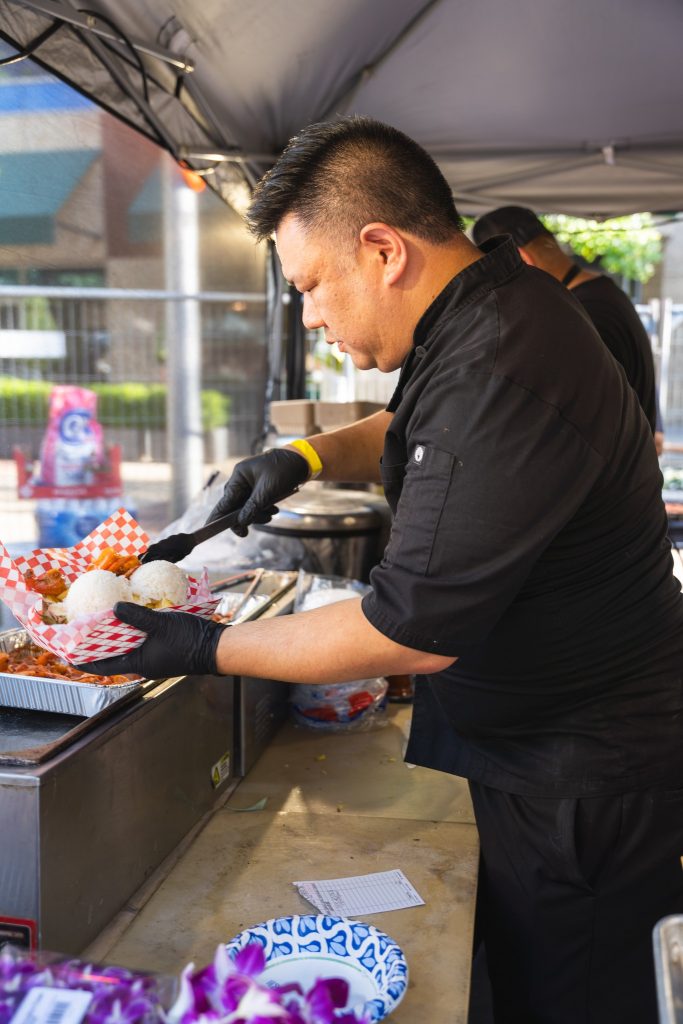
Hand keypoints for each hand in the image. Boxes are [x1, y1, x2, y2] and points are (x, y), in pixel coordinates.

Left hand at [77, 602, 226, 678]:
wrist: (217, 647)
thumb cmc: (189, 641)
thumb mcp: (161, 625)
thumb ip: (137, 616)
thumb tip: (115, 606)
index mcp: (139, 664)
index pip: (104, 666)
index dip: (84, 660)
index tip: (68, 654)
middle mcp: (143, 663)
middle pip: (114, 655)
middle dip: (98, 644)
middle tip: (82, 631)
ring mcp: (154, 656)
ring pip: (128, 646)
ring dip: (115, 635)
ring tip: (101, 620)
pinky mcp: (164, 647)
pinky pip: (141, 639)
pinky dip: (132, 629)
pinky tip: (130, 615)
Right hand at [207, 449, 309, 535]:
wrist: (303, 461)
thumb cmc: (284, 470)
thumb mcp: (268, 491)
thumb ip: (253, 507)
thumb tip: (241, 522)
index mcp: (239, 476)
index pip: (225, 501)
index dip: (218, 516)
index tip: (210, 528)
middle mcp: (242, 480)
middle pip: (235, 506)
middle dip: (247, 516)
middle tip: (258, 523)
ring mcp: (250, 484)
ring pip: (247, 507)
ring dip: (258, 513)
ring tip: (273, 512)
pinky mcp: (260, 488)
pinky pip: (256, 504)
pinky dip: (264, 509)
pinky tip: (274, 508)